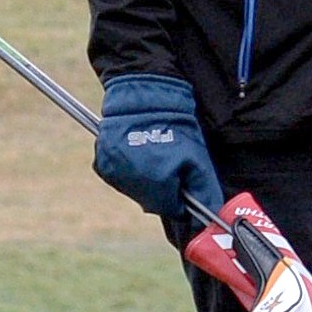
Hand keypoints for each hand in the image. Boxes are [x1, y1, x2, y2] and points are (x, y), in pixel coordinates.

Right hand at [93, 75, 223, 217]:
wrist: (144, 96)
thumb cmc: (175, 125)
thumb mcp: (197, 157)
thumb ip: (204, 190)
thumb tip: (210, 214)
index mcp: (157, 184)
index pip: (171, 209)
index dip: (181, 199)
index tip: (185, 183)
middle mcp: (131, 184)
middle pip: (152, 201)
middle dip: (164, 189)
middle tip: (171, 163)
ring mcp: (113, 175)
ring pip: (135, 190)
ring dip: (146, 181)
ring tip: (154, 154)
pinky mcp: (101, 164)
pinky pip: (119, 178)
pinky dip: (129, 171)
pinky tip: (138, 151)